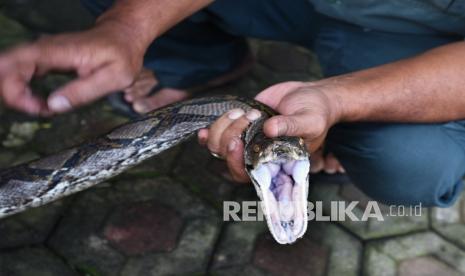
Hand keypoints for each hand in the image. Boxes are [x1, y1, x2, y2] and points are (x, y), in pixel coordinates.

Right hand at [0, 21, 144, 114]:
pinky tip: (42, 103)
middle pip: (8, 68)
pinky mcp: (45, 58)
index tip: (39, 108)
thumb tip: (53, 105)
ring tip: (43, 109)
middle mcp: (46, 48)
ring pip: (12, 70)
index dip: (16, 89)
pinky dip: (24, 89)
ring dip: (19, 94)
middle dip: (15, 95)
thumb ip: (84, 92)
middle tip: (40, 111)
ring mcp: (44, 52)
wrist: (123, 37)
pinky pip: (21, 72)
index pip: (19, 63)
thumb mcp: (114, 78)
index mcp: (61, 51)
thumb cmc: (122, 56)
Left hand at [198, 81, 341, 181]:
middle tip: (247, 118)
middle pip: (228, 159)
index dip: (235, 163)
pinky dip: (210, 130)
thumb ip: (292, 126)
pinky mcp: (238, 126)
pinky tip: (209, 125)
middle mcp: (257, 155)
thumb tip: (269, 129)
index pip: (248, 174)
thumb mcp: (310, 120)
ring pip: (218, 146)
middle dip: (228, 138)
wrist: (310, 95)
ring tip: (243, 112)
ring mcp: (245, 140)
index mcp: (274, 162)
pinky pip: (215, 134)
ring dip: (223, 127)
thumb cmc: (315, 112)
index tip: (236, 143)